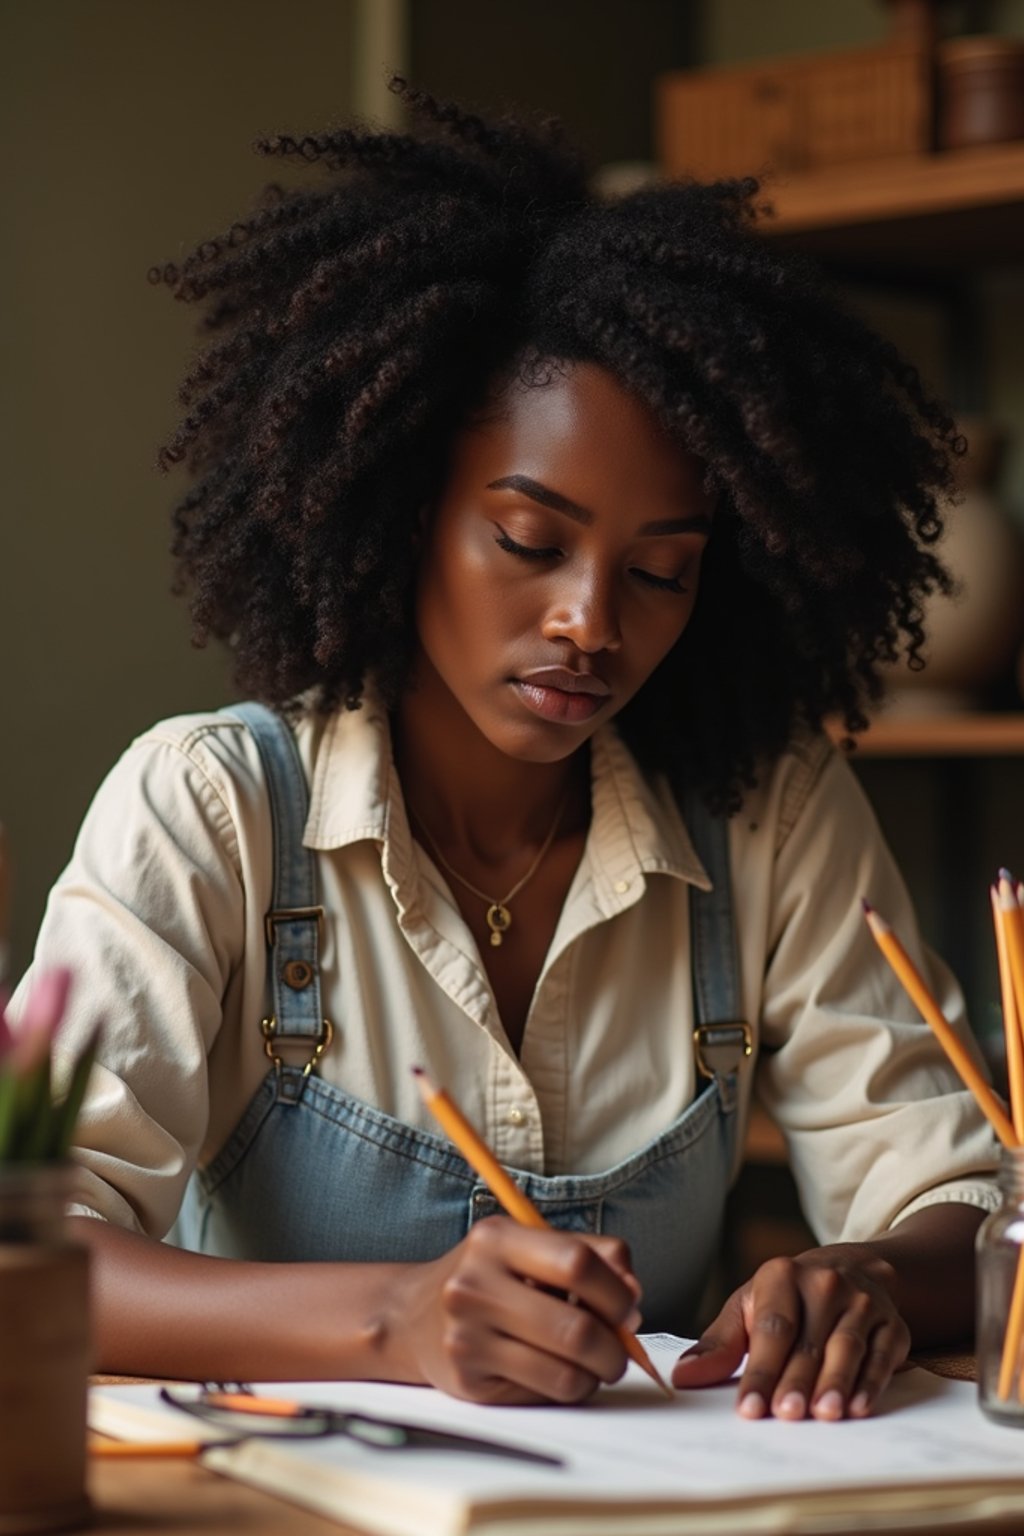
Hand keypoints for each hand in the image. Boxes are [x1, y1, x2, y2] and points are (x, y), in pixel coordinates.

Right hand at [390, 1216, 641, 1404]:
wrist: (413, 1316)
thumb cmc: (490, 1276)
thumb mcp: (530, 1246)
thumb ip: (591, 1255)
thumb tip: (634, 1297)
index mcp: (496, 1238)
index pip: (577, 1263)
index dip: (616, 1291)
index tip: (628, 1307)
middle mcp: (475, 1284)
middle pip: (577, 1328)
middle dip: (615, 1348)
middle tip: (620, 1351)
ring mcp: (467, 1336)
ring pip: (565, 1372)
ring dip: (596, 1374)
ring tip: (592, 1363)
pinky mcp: (468, 1381)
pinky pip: (544, 1393)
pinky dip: (567, 1387)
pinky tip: (557, 1370)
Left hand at [671, 1244, 910, 1420]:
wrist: (852, 1270)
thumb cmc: (787, 1299)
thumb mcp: (749, 1308)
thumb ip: (719, 1344)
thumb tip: (683, 1377)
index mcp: (782, 1275)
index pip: (771, 1328)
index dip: (761, 1370)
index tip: (750, 1408)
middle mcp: (825, 1284)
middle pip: (808, 1342)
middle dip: (796, 1381)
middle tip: (786, 1415)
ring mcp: (863, 1302)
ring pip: (846, 1347)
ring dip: (835, 1383)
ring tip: (823, 1415)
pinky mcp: (892, 1324)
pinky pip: (882, 1355)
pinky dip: (872, 1382)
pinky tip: (859, 1408)